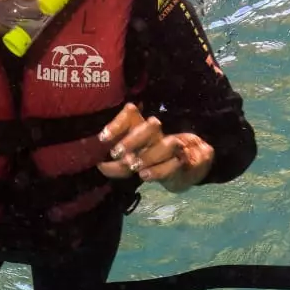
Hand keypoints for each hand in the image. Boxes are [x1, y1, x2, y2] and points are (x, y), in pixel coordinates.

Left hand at [97, 102, 214, 192]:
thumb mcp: (131, 164)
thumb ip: (116, 166)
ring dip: (148, 155)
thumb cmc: (153, 163)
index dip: (118, 123)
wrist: (188, 169)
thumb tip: (100, 165)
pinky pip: (174, 164)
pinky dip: (159, 171)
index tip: (103, 138)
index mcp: (142, 128)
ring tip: (134, 166)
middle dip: (132, 140)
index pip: (132, 113)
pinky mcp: (184, 162)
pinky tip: (145, 176)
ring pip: (166, 143)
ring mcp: (175, 147)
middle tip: (117, 154)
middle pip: (150, 126)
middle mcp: (158, 135)